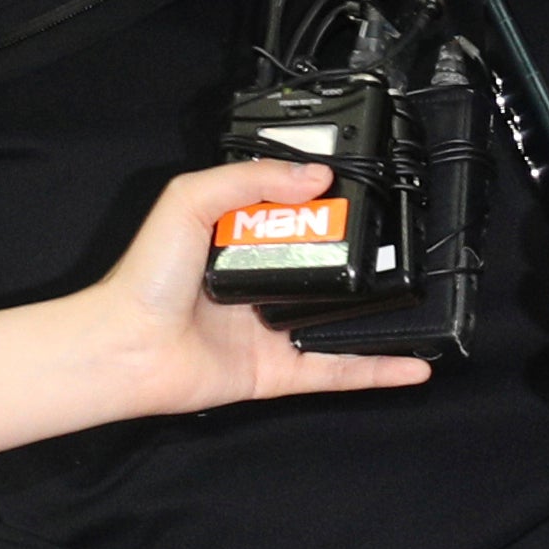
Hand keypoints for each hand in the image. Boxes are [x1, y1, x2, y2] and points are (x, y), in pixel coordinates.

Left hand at [0, 161, 428, 469]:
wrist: (125, 346)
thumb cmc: (146, 276)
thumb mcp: (190, 200)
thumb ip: (249, 179)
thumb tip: (317, 176)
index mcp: (237, 244)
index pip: (293, 218)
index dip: (326, 204)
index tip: (365, 189)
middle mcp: (258, 286)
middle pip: (323, 269)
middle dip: (361, 258)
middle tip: (402, 241)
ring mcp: (271, 332)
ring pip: (339, 322)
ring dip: (380, 316)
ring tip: (423, 302)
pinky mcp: (278, 373)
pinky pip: (337, 370)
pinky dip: (377, 370)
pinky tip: (415, 363)